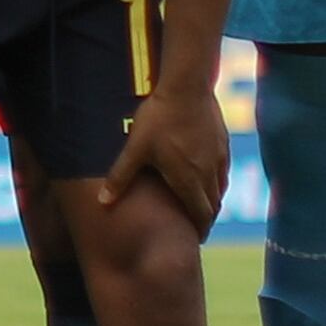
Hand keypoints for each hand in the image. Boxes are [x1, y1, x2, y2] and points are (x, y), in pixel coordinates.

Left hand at [96, 76, 230, 230]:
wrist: (187, 87)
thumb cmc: (159, 119)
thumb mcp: (135, 148)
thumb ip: (120, 177)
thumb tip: (102, 202)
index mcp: (188, 181)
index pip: (200, 216)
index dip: (199, 230)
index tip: (195, 239)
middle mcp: (209, 175)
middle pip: (212, 206)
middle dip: (205, 218)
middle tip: (197, 225)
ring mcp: (218, 159)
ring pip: (220, 189)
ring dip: (212, 200)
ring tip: (202, 204)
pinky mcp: (223, 143)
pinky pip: (223, 170)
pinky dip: (217, 180)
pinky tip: (208, 174)